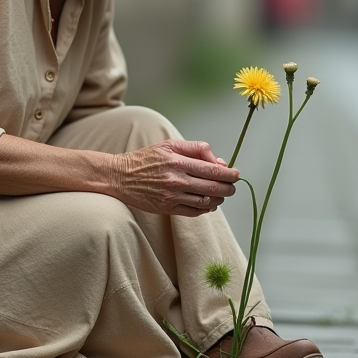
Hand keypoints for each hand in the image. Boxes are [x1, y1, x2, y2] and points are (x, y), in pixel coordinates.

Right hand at [109, 140, 238, 216]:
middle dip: (228, 188)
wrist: (120, 176)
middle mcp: (176, 180)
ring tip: (219, 195)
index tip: (236, 175)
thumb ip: (195, 149)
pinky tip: (207, 203)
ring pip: (206, 202)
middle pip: (213, 188)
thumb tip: (218, 161)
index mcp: (178, 162)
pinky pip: (194, 212)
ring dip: (218, 199)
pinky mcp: (167, 209)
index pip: (213, 170)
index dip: (229, 174)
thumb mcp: (169, 145)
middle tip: (232, 187)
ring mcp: (172, 196)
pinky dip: (205, 209)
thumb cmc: (146, 159)